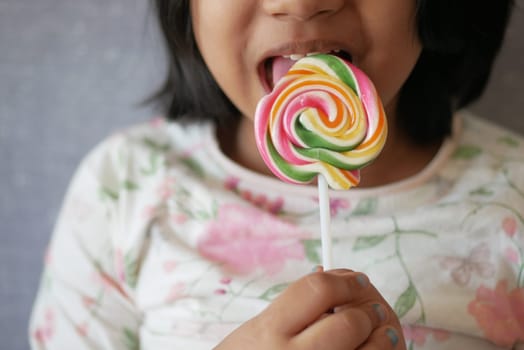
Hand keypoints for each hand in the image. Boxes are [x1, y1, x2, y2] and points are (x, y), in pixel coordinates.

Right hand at [214, 268, 404, 349]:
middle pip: (349, 323)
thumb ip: (292, 306)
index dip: (345, 280)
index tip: (358, 280)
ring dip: (382, 339)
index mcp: (271, 330)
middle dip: (367, 312)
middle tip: (373, 310)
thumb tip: (331, 278)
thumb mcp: (257, 329)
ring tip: (382, 333)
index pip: (318, 290)